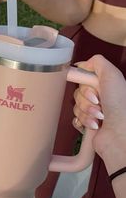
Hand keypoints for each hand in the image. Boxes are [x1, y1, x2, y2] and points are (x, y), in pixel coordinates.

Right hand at [73, 55, 125, 172]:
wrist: (121, 135)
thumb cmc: (121, 107)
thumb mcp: (112, 75)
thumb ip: (97, 62)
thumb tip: (83, 64)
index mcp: (106, 85)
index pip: (84, 77)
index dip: (84, 82)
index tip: (89, 85)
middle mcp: (101, 98)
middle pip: (78, 92)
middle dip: (86, 98)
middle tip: (98, 102)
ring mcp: (94, 112)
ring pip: (76, 106)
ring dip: (86, 111)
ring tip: (100, 117)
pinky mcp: (88, 125)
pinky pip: (75, 119)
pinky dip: (83, 122)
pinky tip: (94, 124)